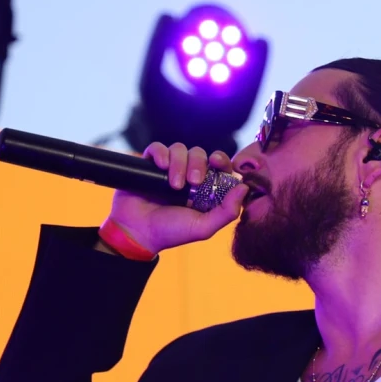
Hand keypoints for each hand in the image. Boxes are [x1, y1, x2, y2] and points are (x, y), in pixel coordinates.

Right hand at [105, 143, 243, 254]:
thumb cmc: (170, 232)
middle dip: (198, 164)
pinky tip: (160, 166)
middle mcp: (187, 176)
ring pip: (180, 149)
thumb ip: (227, 211)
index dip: (221, 159)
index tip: (217, 162)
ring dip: (179, 163)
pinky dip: (161, 153)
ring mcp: (168, 169)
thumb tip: (244, 188)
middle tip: (192, 182)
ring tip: (173, 184)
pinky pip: (157, 148)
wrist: (136, 233)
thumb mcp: (203, 227)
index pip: (218, 165)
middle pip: (199, 154)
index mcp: (204, 188)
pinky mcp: (149, 165)